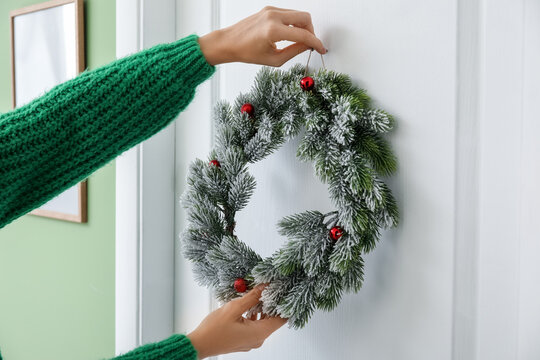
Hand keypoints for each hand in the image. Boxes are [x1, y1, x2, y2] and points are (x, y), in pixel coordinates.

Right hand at [187, 284, 286, 358]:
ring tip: (256, 295)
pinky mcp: (244, 340)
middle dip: (271, 304)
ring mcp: (251, 341)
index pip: (281, 320)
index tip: (282, 293)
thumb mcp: (234, 308)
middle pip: (272, 320)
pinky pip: (254, 326)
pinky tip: (247, 305)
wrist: (199, 344)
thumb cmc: (214, 330)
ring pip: (263, 322)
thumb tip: (264, 287)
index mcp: (259, 333)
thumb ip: (252, 297)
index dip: (283, 305)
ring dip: (261, 309)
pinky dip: (253, 315)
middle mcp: (258, 339)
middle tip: (268, 290)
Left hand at [198, 6, 326, 66]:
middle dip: (311, 31)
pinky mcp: (269, 9)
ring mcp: (271, 10)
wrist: (229, 42)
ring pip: (298, 14)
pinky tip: (291, 34)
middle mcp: (273, 16)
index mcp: (273, 31)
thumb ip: (294, 52)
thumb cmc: (247, 52)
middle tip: (310, 44)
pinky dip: (294, 22)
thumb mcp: (274, 59)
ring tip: (300, 40)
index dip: (315, 43)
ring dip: (303, 26)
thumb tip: (308, 46)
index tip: (321, 49)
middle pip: (305, 18)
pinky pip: (289, 13)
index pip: (303, 34)